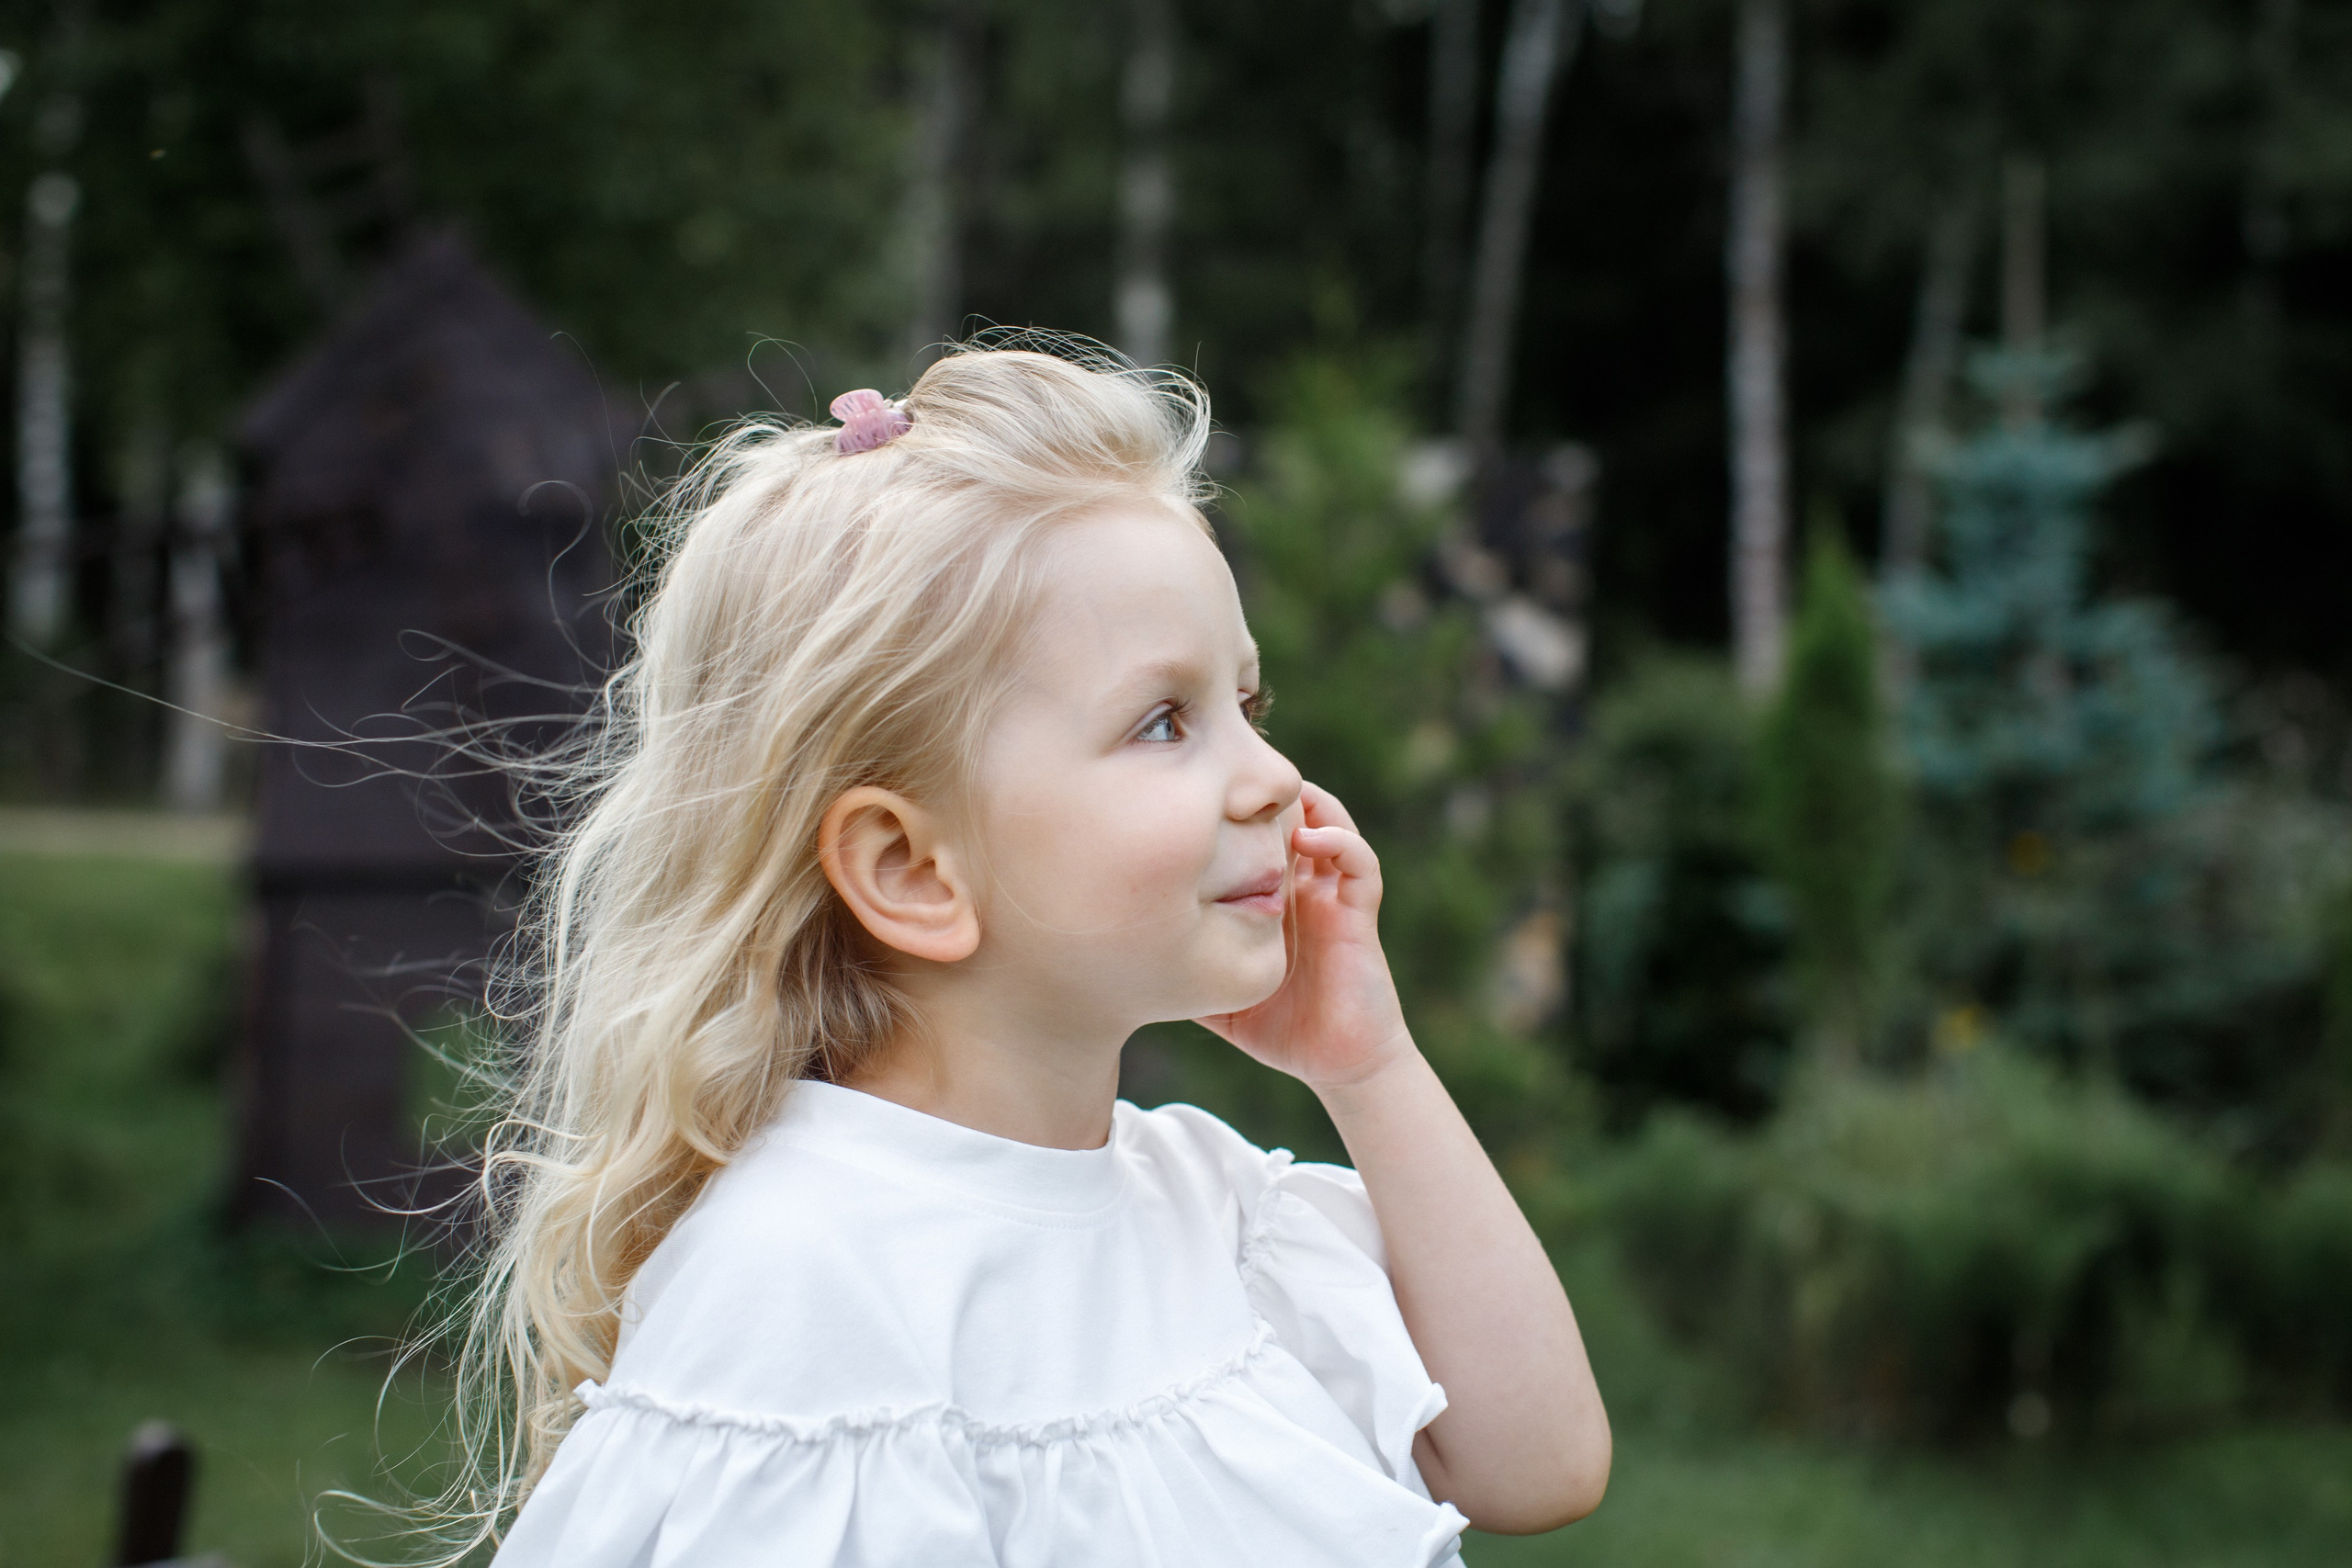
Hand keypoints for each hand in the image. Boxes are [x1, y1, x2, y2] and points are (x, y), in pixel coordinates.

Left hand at [1194, 781, 1415, 1091]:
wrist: (1336, 1062)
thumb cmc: (1274, 1026)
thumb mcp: (1209, 990)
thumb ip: (1176, 963)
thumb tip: (1115, 950)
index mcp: (1266, 892)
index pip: (1247, 831)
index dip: (1224, 807)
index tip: (1184, 794)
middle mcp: (1299, 882)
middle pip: (1282, 812)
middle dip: (1256, 789)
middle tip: (1222, 772)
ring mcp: (1331, 893)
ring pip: (1325, 819)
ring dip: (1298, 801)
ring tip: (1264, 796)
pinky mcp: (1358, 912)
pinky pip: (1358, 862)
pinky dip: (1337, 840)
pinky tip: (1305, 838)